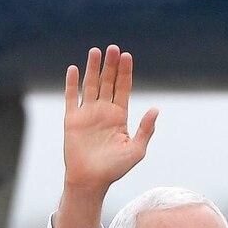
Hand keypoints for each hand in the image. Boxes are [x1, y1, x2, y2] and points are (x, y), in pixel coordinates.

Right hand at [56, 45, 157, 227]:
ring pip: (90, 85)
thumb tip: (156, 110)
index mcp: (119, 117)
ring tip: (96, 51)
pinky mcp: (72, 119)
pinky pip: (71, 97)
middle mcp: (103, 111)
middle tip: (113, 48)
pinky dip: (72, 83)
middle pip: (108, 82)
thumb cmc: (114, 169)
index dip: (125, 72)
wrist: (90, 180)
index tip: (127, 56)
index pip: (123, 89)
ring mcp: (87, 114)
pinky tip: (74, 69)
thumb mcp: (136, 150)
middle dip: (110, 65)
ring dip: (93, 68)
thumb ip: (145, 129)